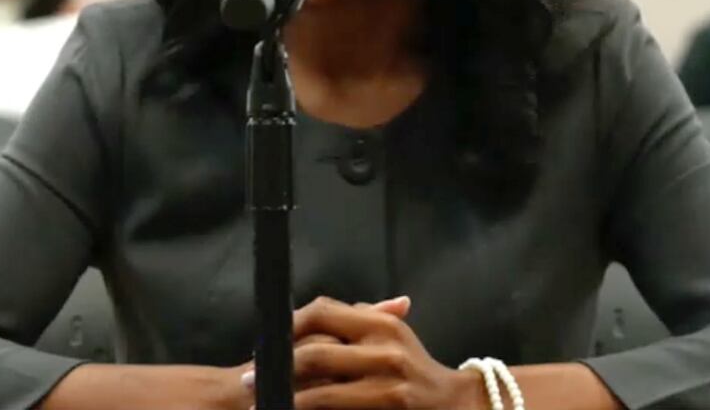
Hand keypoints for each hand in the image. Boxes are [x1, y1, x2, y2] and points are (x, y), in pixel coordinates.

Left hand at [279, 297, 478, 409]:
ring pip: (324, 393)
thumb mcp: (393, 337)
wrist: (461, 407)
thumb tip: (311, 309)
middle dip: (277, 370)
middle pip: (315, 354)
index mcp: (380, 325)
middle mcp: (386, 351)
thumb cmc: (417, 369)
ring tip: (262, 406)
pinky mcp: (393, 407)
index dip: (286, 327)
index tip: (263, 345)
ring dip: (290, 401)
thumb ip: (359, 318)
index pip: (321, 312)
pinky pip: (340, 409)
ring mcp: (391, 385)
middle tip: (248, 383)